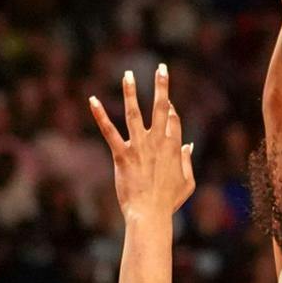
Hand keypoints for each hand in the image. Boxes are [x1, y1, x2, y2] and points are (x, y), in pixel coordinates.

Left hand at [89, 64, 194, 219]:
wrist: (150, 214)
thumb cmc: (168, 202)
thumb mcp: (187, 183)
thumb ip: (188, 162)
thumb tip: (189, 146)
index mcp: (173, 148)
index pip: (173, 120)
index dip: (171, 110)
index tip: (168, 103)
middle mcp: (157, 143)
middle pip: (162, 108)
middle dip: (162, 86)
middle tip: (162, 68)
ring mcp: (139, 147)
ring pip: (135, 113)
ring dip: (131, 92)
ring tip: (128, 74)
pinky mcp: (122, 155)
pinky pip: (109, 131)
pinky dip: (100, 115)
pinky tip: (92, 100)